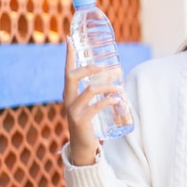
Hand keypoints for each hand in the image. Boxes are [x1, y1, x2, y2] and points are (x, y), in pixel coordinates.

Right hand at [63, 39, 117, 164]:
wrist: (83, 147)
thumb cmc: (89, 122)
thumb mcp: (90, 103)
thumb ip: (98, 90)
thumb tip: (116, 74)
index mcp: (69, 92)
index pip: (67, 70)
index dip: (68, 55)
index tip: (69, 39)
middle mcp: (67, 99)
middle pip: (72, 76)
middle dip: (89, 68)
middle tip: (106, 67)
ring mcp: (72, 110)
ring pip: (89, 90)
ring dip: (107, 86)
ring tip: (120, 87)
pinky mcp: (80, 120)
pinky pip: (95, 106)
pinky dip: (108, 100)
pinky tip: (117, 99)